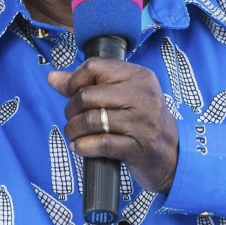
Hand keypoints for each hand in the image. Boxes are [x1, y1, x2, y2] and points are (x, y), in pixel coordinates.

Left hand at [48, 58, 177, 193]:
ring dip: (73, 130)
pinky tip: (79, 147)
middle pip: (87, 95)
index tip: (71, 95)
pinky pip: (100, 143)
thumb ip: (88, 85)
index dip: (74, 81)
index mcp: (139, 76)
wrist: (173, 157)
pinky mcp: (138, 148)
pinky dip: (83, 146)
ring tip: (74, 134)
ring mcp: (142, 122)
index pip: (94, 67)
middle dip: (71, 110)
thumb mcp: (122, 96)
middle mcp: (142, 96)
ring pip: (90, 120)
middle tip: (72, 119)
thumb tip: (52, 77)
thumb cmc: (142, 122)